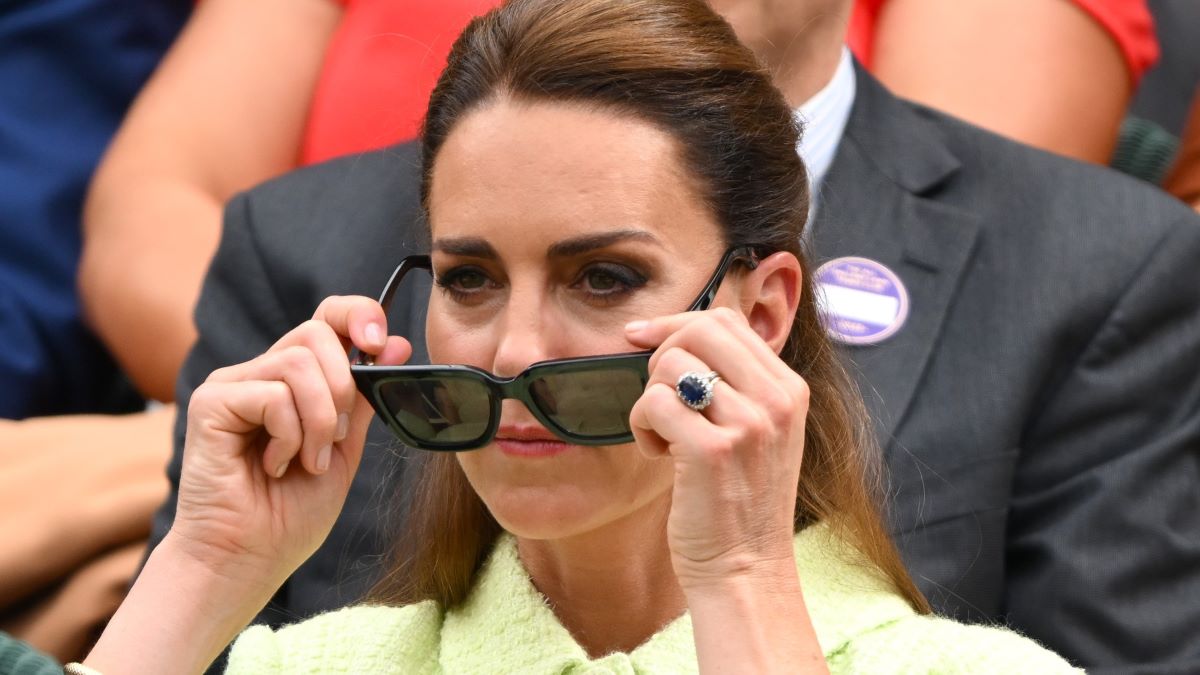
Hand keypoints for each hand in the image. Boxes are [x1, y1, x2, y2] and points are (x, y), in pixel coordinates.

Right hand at [168, 295, 410, 583]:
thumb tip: (397, 345)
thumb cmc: (290, 513)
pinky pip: (271, 394)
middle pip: (316, 333)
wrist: (248, 560)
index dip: (357, 315)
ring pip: (297, 363)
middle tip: (335, 439)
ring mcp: (232, 384)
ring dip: (318, 421)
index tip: (381, 342)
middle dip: (343, 388)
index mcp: (294, 380)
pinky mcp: (210, 402)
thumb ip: (363, 399)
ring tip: (306, 461)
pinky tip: (274, 466)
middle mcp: (260, 372)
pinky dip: (288, 435)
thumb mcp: (344, 449)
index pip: (326, 318)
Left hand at [626, 307, 808, 588]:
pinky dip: (642, 426)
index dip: (676, 324)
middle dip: (662, 356)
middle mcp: (776, 400)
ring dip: (650, 399)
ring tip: (665, 438)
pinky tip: (660, 455)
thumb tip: (673, 335)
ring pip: (670, 365)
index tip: (642, 338)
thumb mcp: (757, 432)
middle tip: (661, 401)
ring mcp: (748, 424)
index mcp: (789, 389)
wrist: (745, 570)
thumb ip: (734, 383)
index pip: (726, 321)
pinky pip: (653, 402)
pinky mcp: (711, 451)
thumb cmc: (739, 501)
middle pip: (698, 330)